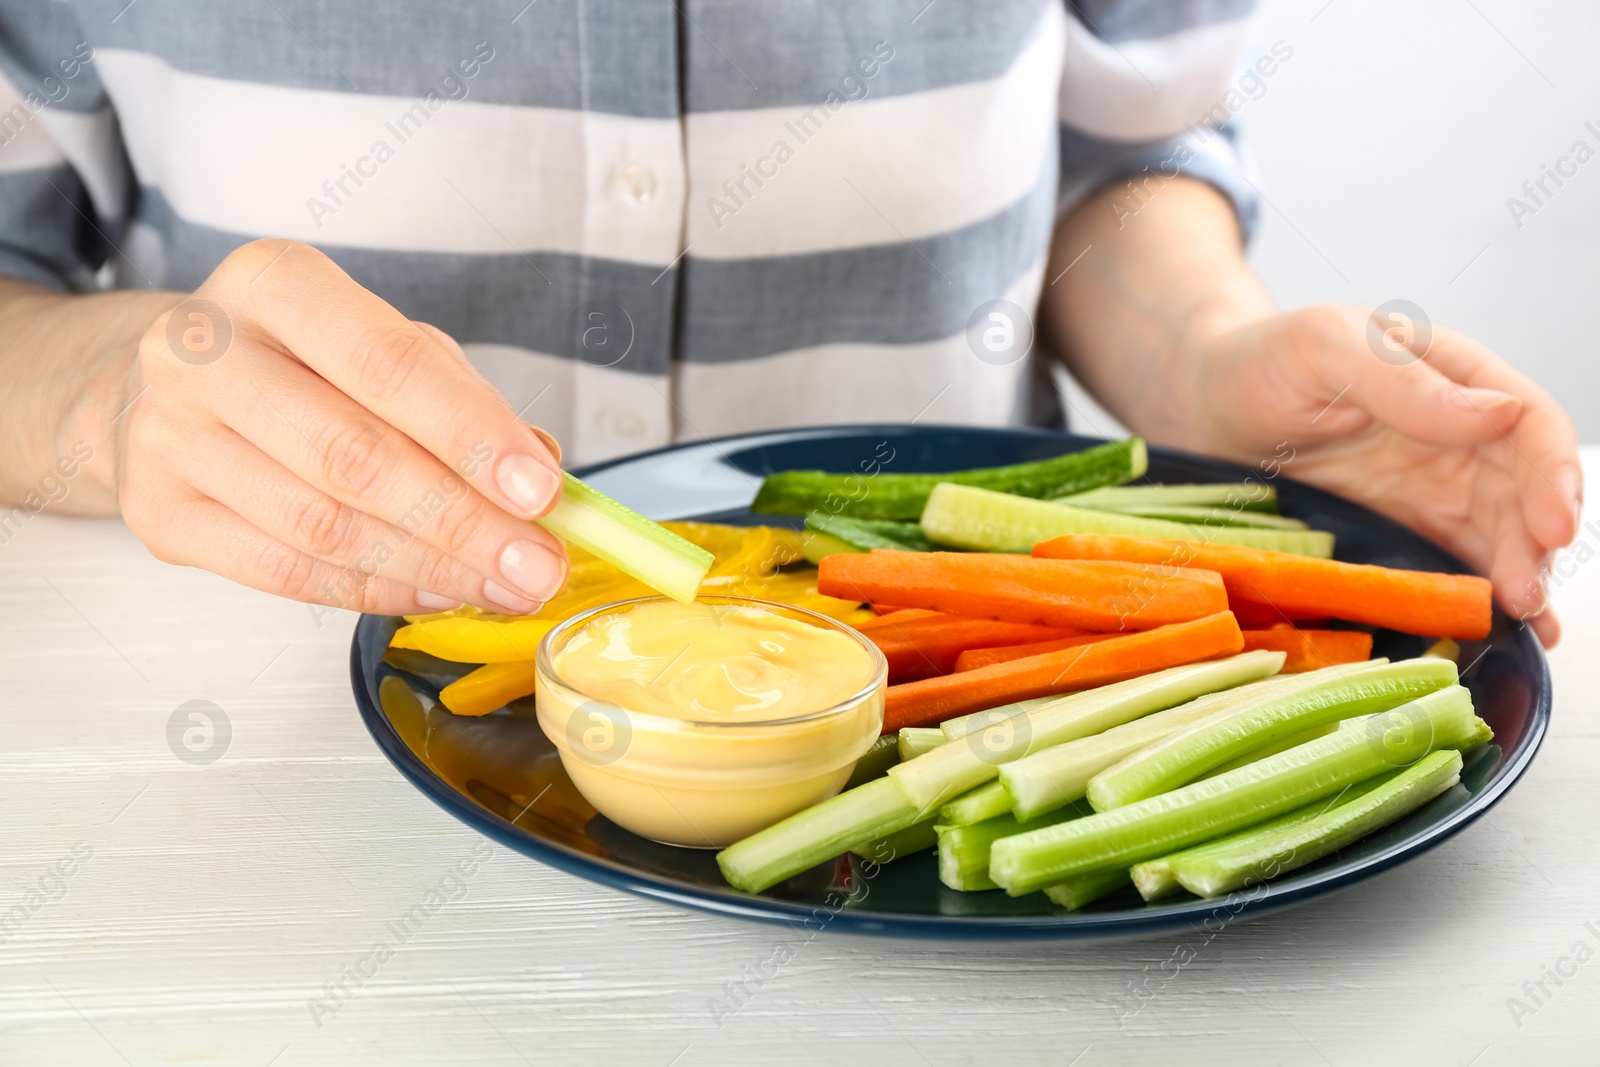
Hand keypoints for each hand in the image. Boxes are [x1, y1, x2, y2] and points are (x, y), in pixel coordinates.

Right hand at [97, 240, 568, 616]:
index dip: (471, 434)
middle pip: (354, 456)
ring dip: (430, 567)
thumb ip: (461, 399)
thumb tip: (540, 472)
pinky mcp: (158, 514)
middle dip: (463, 521)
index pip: (387, 363)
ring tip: (504, 585)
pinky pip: (286, 573)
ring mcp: (168, 436)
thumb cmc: (302, 362)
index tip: (540, 490)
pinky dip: (374, 592)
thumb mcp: (383, 345)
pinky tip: (436, 591)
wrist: (176, 387)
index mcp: (272, 282)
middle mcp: (203, 350)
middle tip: (537, 562)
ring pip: (321, 526)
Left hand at [1169, 304, 1579, 646]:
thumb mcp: (1323, 347)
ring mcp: (1432, 489)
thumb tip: (1495, 414)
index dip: (1552, 475)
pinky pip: (1454, 565)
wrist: (1203, 409)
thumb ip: (1402, 379)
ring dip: (1523, 578)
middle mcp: (1457, 436)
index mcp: (1453, 376)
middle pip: (1525, 492)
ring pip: (1502, 536)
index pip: (1529, 424)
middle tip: (1526, 594)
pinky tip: (1506, 631)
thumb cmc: (1260, 362)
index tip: (1553, 525)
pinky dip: (1484, 597)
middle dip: (1537, 544)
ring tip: (1526, 621)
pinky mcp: (1401, 533)